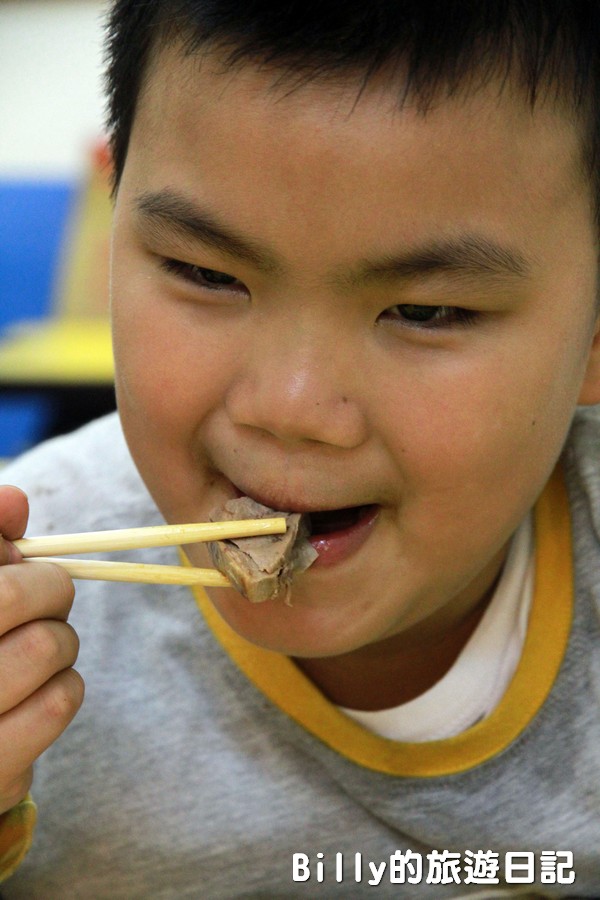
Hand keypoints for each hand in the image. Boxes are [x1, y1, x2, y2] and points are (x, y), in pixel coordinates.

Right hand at [0, 485, 83, 814]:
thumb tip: (14, 502)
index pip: (4, 582)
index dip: (22, 564)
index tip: (21, 565)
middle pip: (24, 604)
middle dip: (50, 592)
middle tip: (44, 599)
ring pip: (52, 654)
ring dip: (60, 644)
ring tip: (35, 649)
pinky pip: (60, 704)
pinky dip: (63, 687)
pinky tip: (36, 692)